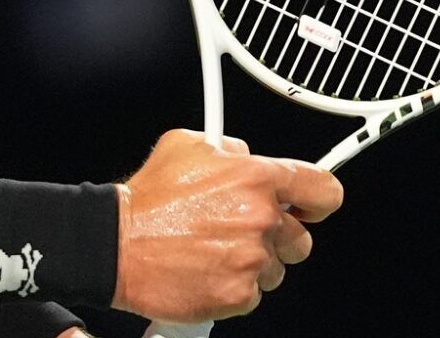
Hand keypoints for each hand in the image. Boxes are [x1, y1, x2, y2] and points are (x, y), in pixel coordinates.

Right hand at [111, 130, 342, 321]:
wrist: (116, 244)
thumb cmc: (148, 198)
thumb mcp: (187, 144)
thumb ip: (229, 148)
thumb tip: (248, 158)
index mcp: (256, 178)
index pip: (323, 190)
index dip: (320, 200)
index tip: (311, 206)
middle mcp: (260, 219)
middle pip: (301, 239)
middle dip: (277, 237)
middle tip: (241, 231)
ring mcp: (251, 260)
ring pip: (276, 269)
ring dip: (254, 263)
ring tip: (215, 251)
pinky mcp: (237, 295)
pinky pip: (252, 295)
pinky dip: (234, 287)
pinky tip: (207, 270)